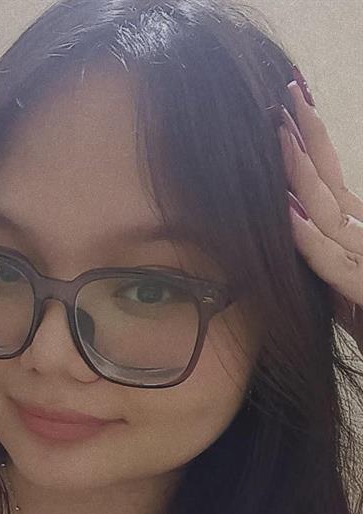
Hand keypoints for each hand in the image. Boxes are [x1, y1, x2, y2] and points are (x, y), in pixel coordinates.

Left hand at [278, 80, 362, 351]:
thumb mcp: (343, 294)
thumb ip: (323, 263)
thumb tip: (290, 228)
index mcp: (359, 235)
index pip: (331, 184)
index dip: (312, 145)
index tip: (288, 109)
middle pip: (332, 186)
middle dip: (308, 141)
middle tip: (285, 97)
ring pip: (333, 215)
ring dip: (304, 176)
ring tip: (280, 136)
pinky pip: (336, 265)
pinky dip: (311, 241)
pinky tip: (289, 215)